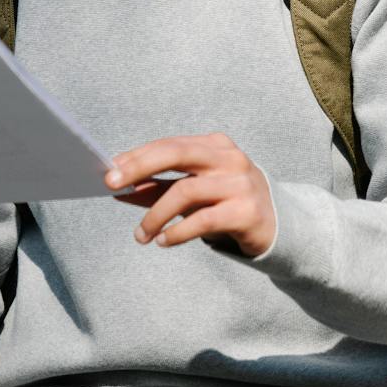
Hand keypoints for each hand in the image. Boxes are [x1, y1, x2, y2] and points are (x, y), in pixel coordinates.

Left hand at [105, 132, 275, 258]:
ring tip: (141, 235)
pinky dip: (178, 232)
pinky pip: (203, 220)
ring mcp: (240, 183)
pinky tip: (164, 241)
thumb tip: (119, 189)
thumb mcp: (193, 193)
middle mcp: (229, 158)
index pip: (169, 145)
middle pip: (176, 154)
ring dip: (156, 214)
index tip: (108, 170)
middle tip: (112, 185)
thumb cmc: (227, 204)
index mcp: (215, 145)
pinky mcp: (247, 212)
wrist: (278, 226)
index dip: (136, 156)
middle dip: (139, 167)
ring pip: (186, 191)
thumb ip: (158, 189)